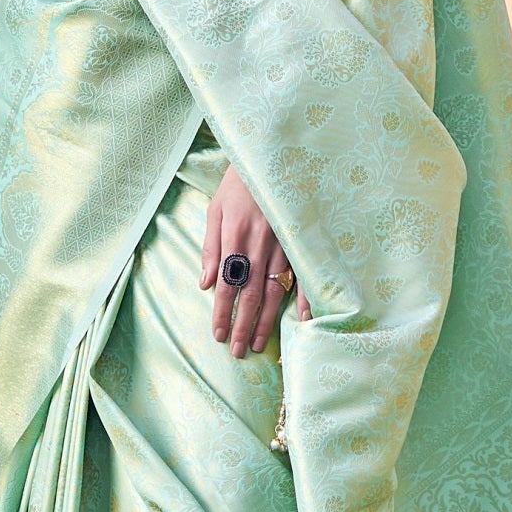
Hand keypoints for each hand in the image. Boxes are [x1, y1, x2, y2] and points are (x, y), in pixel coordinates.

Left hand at [201, 167, 308, 358]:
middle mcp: (260, 246)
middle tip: (239, 351)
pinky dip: (304, 299)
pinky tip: (302, 320)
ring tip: (260, 343)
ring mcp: (284, 246)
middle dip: (244, 326)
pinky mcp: (299, 243)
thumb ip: (210, 248)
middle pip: (251, 295)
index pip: (228, 286)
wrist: (270, 159)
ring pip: (275, 291)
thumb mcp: (215, 210)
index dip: (222, 313)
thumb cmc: (239, 186)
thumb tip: (206, 284)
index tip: (218, 336)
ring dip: (267, 320)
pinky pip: (303, 276)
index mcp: (236, 238)